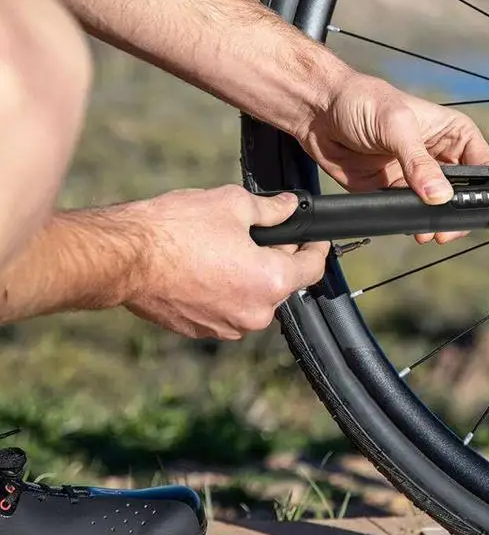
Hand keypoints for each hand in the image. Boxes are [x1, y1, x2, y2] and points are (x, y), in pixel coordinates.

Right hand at [122, 186, 327, 339]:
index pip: (313, 268)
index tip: (315, 236)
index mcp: (271, 282)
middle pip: (282, 283)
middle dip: (277, 257)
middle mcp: (255, 313)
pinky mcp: (202, 330)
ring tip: (226, 245)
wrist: (126, 257)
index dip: (316, 246)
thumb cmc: (178, 229)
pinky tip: (207, 264)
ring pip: (253, 296)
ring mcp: (227, 327)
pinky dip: (225, 288)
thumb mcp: (234, 205)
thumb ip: (271, 210)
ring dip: (249, 274)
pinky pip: (227, 307)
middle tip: (261, 230)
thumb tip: (289, 206)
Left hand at [300, 73, 488, 243]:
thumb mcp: (395, 125)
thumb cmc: (361, 100)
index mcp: (452, 133)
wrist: (318, 112)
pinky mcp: (393, 190)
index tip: (478, 205)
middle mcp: (438, 155)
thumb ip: (418, 161)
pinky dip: (413, 223)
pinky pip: (410, 213)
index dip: (487, 186)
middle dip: (459, 211)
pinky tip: (411, 228)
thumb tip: (439, 195)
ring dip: (436, 222)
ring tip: (429, 232)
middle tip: (448, 228)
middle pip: (463, 193)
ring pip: (437, 207)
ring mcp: (416, 175)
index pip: (484, 164)